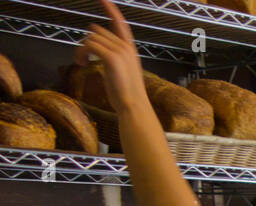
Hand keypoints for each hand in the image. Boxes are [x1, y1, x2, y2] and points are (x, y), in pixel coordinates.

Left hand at [75, 0, 148, 114]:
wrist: (133, 106)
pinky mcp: (112, 57)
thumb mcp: (121, 71)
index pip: (119, 23)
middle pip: (96, 31)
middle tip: (83, 59)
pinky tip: (83, 64)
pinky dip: (81, 53)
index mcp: (129, 49)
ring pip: (91, 37)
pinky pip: (89, 45)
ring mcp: (120, 51)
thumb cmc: (126, 94)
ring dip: (81, 49)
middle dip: (86, 43)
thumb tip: (94, 48)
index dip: (110, 9)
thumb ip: (112, 57)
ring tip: (82, 63)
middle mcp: (126, 47)